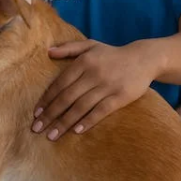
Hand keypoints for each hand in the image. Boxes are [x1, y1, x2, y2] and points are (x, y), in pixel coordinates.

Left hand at [33, 40, 157, 139]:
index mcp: (84, 61)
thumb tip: (48, 52)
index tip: (36, 113)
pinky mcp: (120, 97)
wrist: (144, 59)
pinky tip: (76, 131)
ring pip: (81, 107)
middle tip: (37, 128)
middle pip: (67, 97)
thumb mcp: (91, 45)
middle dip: (50, 114)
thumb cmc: (112, 55)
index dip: (47, 99)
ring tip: (52, 135)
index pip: (60, 83)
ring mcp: (107, 86)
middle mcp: (94, 73)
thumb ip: (69, 48)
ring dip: (64, 122)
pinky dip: (88, 121)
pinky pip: (101, 111)